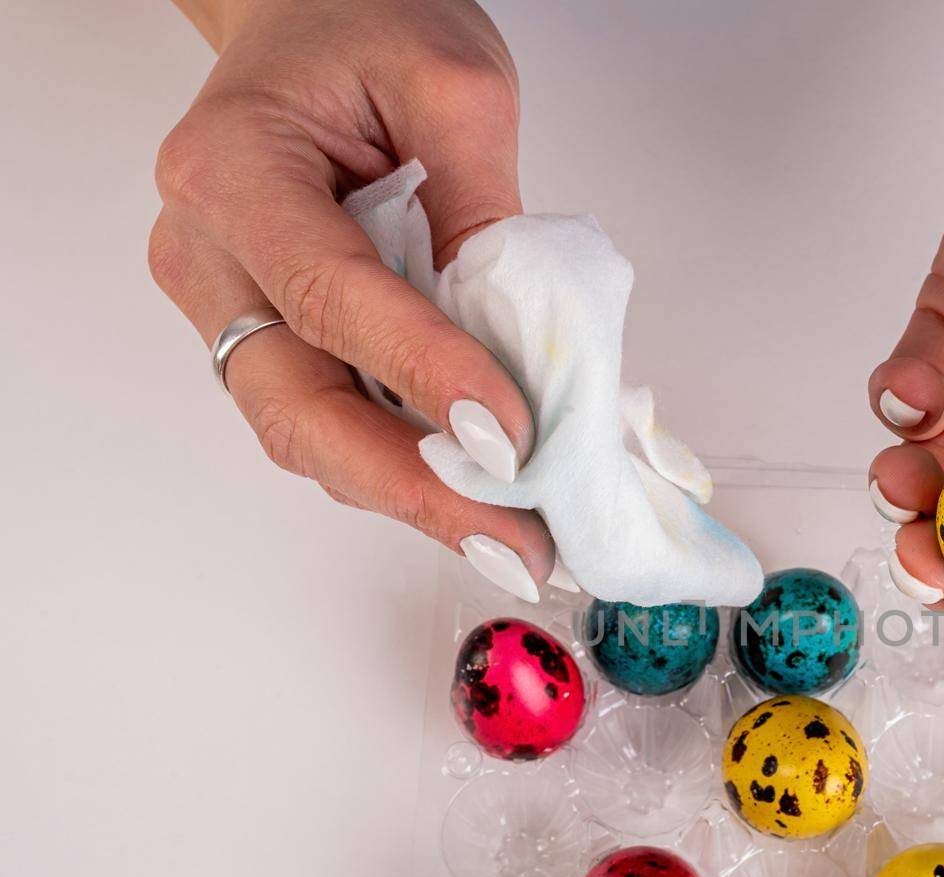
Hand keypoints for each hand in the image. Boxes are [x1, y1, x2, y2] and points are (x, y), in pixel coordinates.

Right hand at [149, 0, 551, 601]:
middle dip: (413, 488)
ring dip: (412, 496)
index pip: (331, 296)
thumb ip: (485, 205)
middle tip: (513, 542)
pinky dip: (403, 467)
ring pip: (307, 433)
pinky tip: (474, 500)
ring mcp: (228, 305)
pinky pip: (330, 419)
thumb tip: (520, 341)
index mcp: (232, 169)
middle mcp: (207, 253)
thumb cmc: (361, 25)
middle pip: (295, 405)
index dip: (424, 375)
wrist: (308, 21)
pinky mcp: (265, 335)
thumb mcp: (454, 81)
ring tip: (510, 539)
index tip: (510, 436)